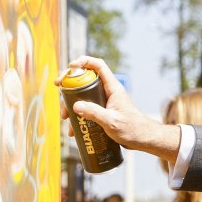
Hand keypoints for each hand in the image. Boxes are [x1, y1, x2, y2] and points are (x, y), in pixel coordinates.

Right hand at [56, 56, 180, 162]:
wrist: (142, 140)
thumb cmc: (132, 129)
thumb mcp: (111, 122)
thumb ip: (94, 113)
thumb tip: (75, 106)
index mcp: (112, 88)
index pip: (98, 66)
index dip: (84, 61)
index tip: (70, 66)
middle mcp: (107, 92)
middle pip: (85, 81)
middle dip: (70, 87)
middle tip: (58, 92)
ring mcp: (104, 102)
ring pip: (83, 97)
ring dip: (71, 105)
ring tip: (65, 119)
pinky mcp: (102, 112)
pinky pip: (86, 109)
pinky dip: (77, 117)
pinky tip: (73, 130)